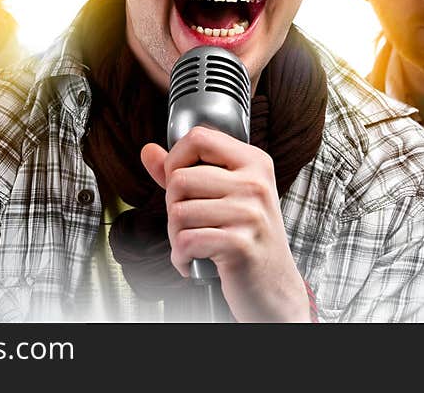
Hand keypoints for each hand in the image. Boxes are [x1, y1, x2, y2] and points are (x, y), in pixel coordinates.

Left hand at [141, 126, 310, 321]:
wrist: (275, 286)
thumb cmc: (247, 237)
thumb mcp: (224, 195)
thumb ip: (185, 171)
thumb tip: (148, 151)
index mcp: (254, 162)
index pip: (198, 138)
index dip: (175, 159)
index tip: (179, 182)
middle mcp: (255, 183)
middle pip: (179, 179)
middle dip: (172, 207)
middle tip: (189, 225)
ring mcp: (250, 213)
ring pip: (177, 212)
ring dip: (175, 236)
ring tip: (194, 244)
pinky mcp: (240, 245)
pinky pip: (185, 242)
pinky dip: (180, 257)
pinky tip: (193, 261)